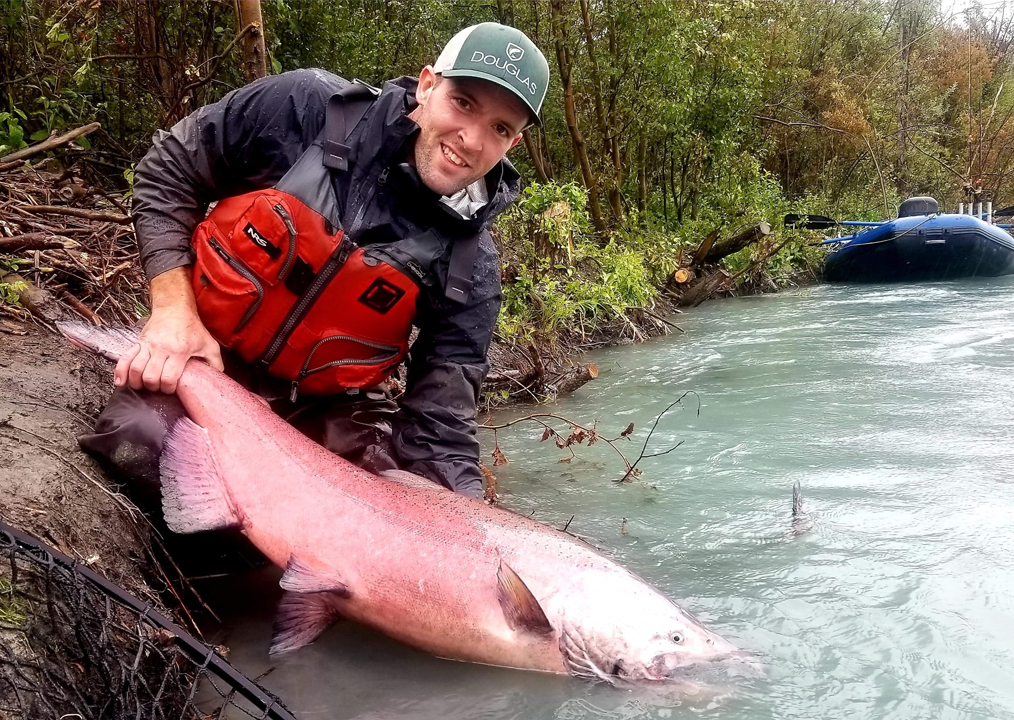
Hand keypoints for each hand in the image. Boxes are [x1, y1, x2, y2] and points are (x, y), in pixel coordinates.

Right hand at [114, 267, 223, 393]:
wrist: (175, 308)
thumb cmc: (193, 328)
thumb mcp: (209, 344)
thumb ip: (215, 363)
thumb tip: (218, 380)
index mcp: (179, 351)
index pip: (168, 378)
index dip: (168, 389)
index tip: (171, 390)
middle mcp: (161, 349)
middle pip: (150, 377)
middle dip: (154, 387)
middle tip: (158, 388)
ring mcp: (147, 345)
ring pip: (136, 369)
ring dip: (138, 382)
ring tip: (144, 386)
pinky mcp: (138, 342)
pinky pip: (125, 358)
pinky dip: (120, 372)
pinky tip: (121, 382)